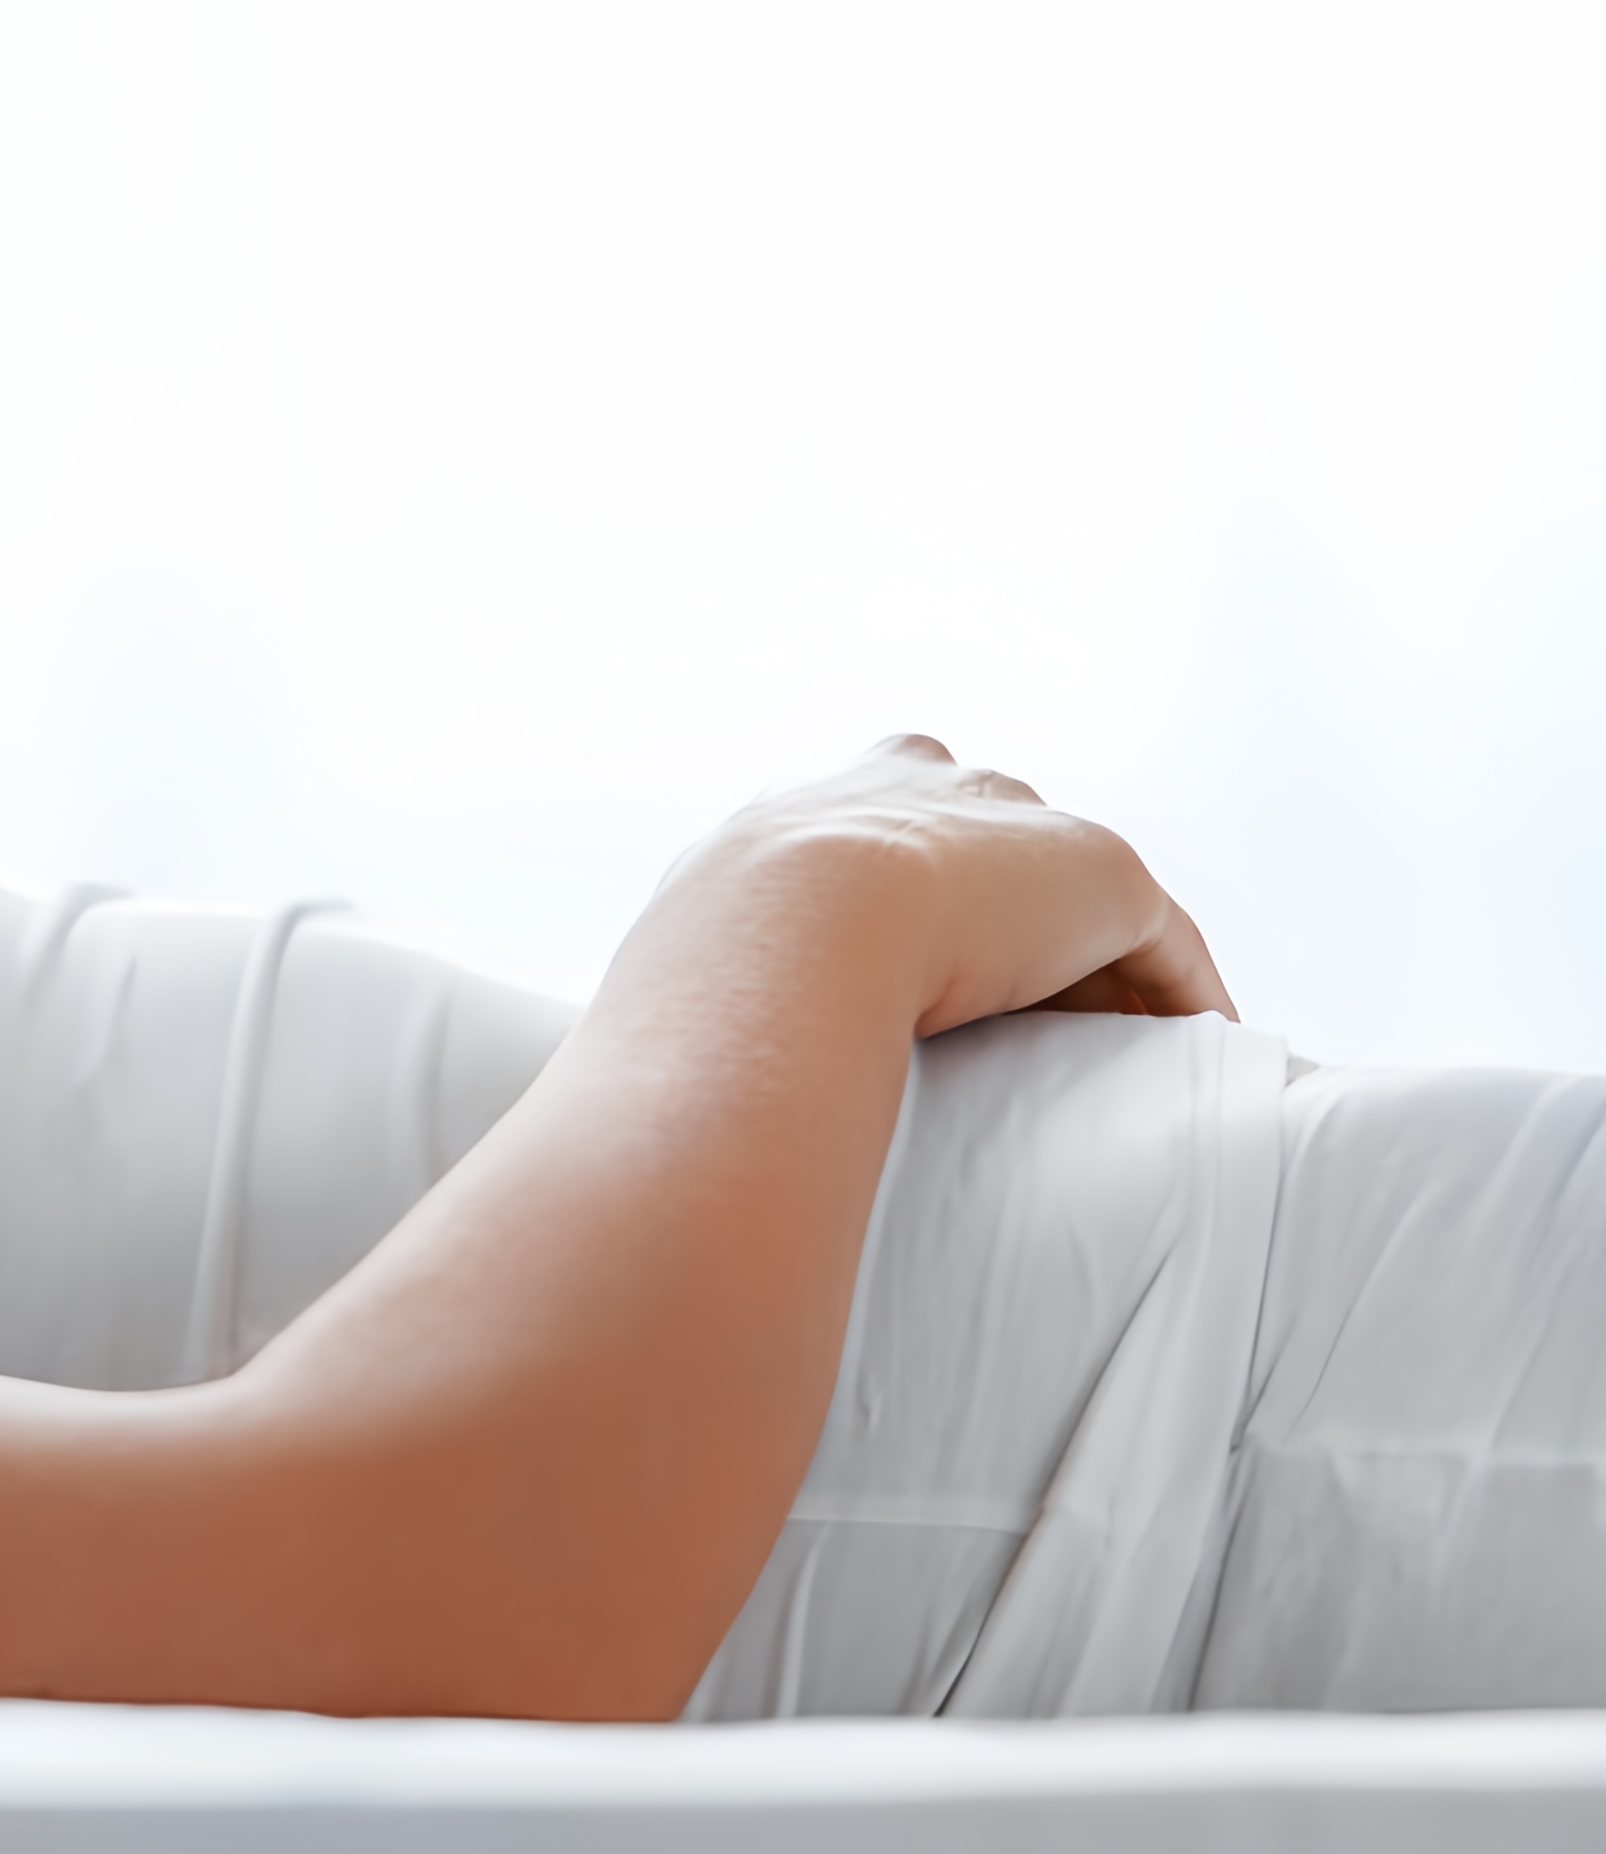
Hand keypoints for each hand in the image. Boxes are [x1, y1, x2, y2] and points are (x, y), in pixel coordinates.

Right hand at [681, 736, 1235, 1037]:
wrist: (791, 930)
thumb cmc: (715, 972)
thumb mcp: (689, 962)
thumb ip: (709, 985)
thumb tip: (660, 1069)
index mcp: (813, 804)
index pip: (876, 820)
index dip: (899, 882)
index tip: (911, 963)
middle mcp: (919, 784)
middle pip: (992, 842)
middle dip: (1011, 912)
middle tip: (1020, 1020)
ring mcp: (1013, 822)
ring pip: (1077, 896)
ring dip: (1099, 969)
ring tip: (1114, 1056)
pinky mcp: (1099, 874)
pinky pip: (1161, 944)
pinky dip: (1179, 998)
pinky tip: (1192, 1057)